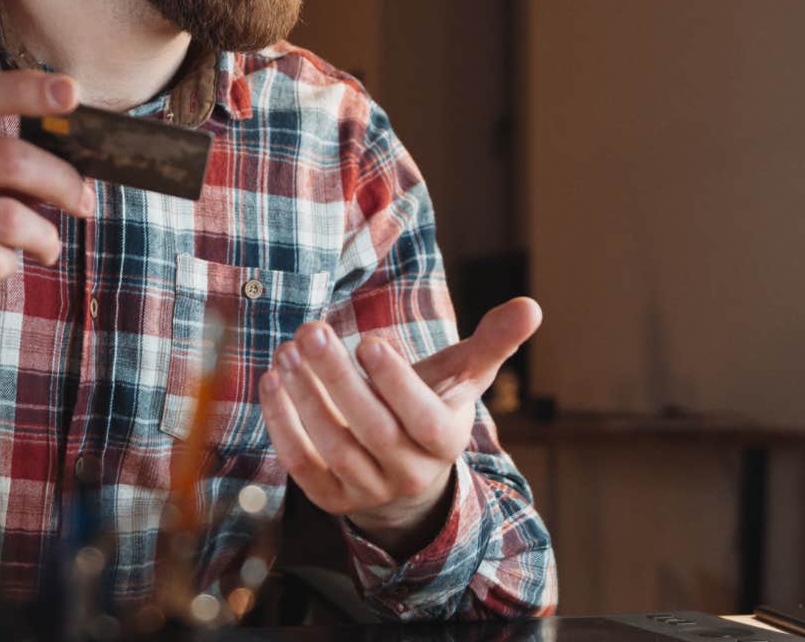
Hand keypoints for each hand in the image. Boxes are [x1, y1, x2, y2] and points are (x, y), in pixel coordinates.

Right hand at [0, 70, 93, 394]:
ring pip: (9, 215)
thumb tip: (41, 161)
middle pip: (7, 158)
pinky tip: (6, 265)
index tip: (72, 91)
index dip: (24, 87)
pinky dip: (12, 264)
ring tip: (50, 245)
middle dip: (63, 179)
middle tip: (85, 200)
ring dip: (46, 233)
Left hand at [258, 297, 542, 552]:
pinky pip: (303, 466)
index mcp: (445, 440)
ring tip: (286, 351)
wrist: (404, 475)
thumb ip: (492, 342)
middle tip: (311, 332)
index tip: (368, 340)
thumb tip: (531, 305)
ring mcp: (368, 490)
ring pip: (334, 446)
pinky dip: (283, 425)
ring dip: (306, 397)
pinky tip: (273, 382)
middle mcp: (409, 472)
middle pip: (372, 428)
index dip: (396, 383)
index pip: (424, 419)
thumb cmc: (432, 406)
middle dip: (338, 379)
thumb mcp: (463, 377)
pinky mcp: (331, 498)